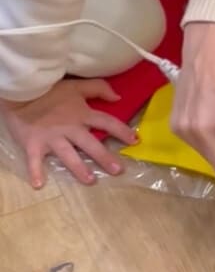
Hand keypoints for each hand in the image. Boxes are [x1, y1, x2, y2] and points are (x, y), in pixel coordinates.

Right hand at [1, 78, 136, 188]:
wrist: (22, 91)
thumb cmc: (50, 90)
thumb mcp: (77, 86)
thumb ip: (99, 89)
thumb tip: (118, 98)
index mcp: (81, 114)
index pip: (107, 122)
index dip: (122, 131)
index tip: (135, 141)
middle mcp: (69, 128)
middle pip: (90, 143)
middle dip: (104, 157)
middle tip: (118, 170)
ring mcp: (51, 137)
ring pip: (67, 154)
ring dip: (78, 168)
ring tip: (90, 180)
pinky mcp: (33, 143)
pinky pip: (34, 160)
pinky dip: (35, 171)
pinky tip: (38, 185)